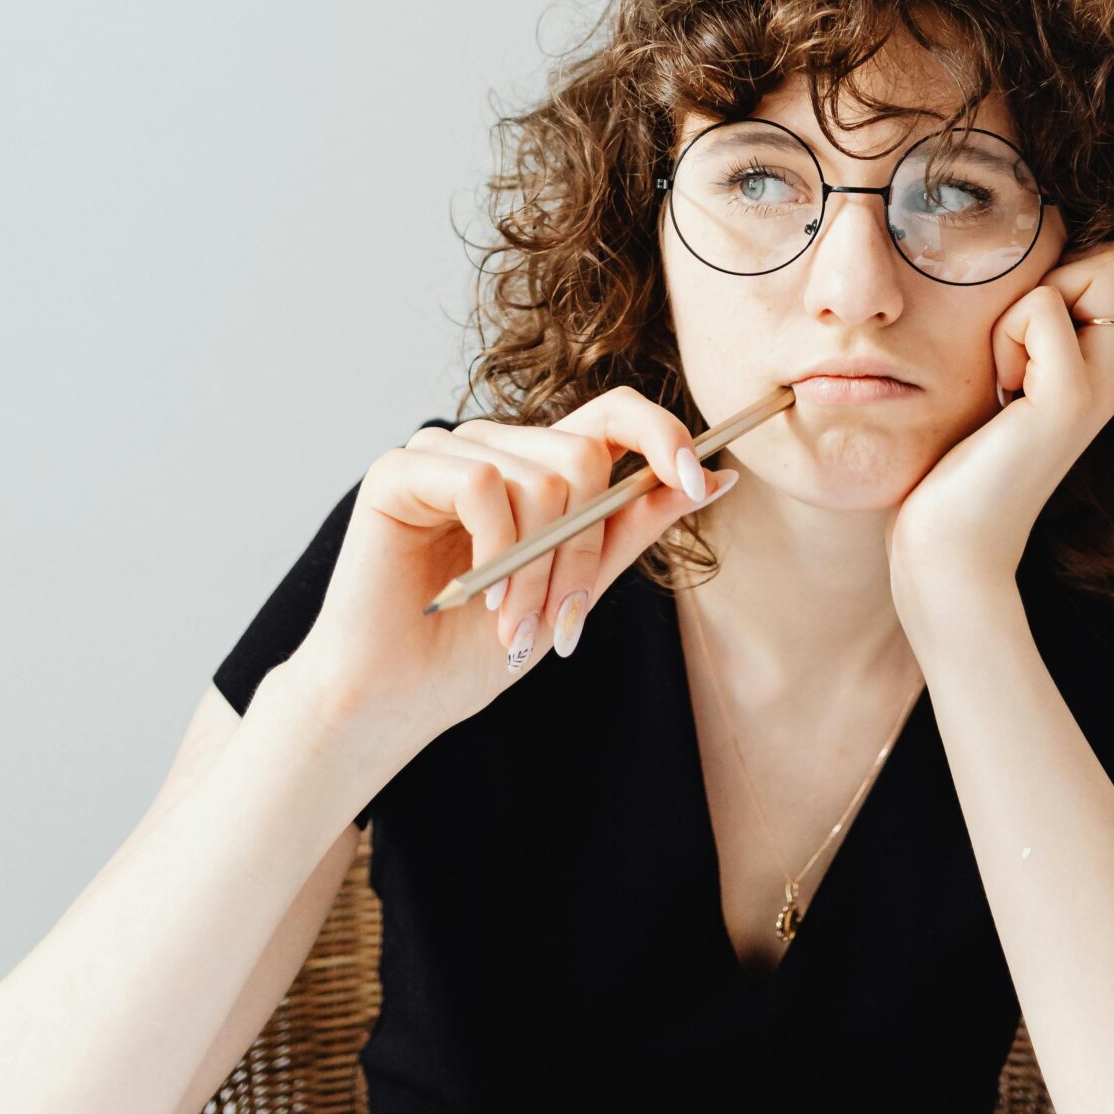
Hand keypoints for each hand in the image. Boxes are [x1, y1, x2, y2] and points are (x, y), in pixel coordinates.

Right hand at [283, 393, 733, 760]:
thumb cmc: (475, 649)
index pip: (613, 414)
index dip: (663, 432)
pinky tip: (480, 595)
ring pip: (541, 476)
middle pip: (583, 457)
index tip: (696, 480)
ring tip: (513, 625)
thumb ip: (635, 526)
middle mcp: (494, 446)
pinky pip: (484, 480)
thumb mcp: (577, 586)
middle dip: (584, 552)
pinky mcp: (402, 469)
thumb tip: (717, 477)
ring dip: (539, 570)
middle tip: (560, 623)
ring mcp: (446, 451)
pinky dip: (497, 549)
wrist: (396, 700)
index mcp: (537, 468)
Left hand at [885, 235, 1113, 611]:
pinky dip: (1008, 336)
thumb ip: (1036, 317)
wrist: (952, 544)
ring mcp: (1103, 386)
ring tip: (1008, 372)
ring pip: (1099, 266)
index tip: (1033, 324)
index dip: (1083, 259)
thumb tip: (1037, 245)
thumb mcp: (1007, 368)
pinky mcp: (1071, 400)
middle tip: (1019, 348)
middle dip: (1061, 273)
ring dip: (1029, 306)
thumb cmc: (961, 455)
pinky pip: (1044, 307)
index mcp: (1108, 359)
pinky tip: (1001, 392)